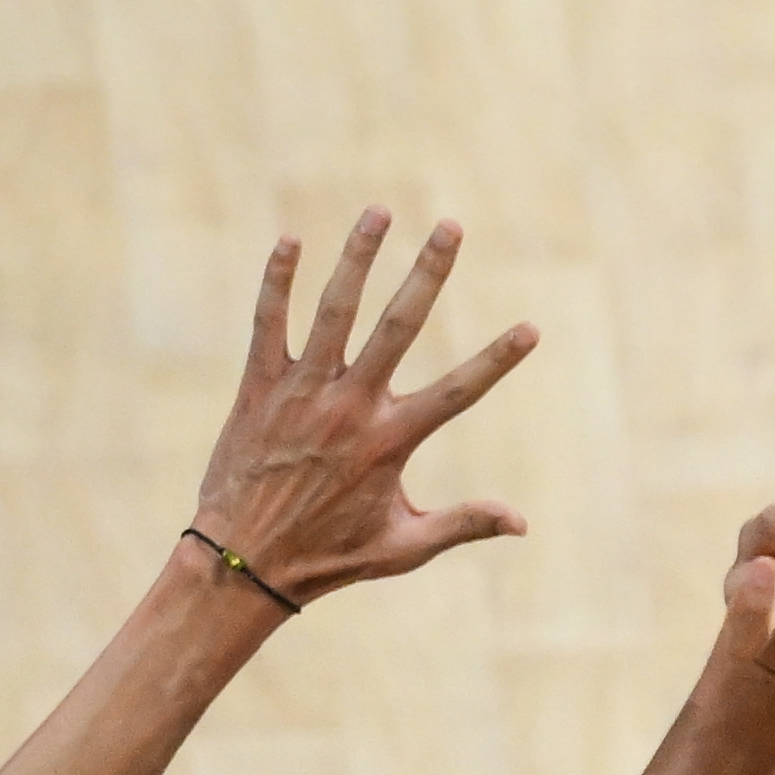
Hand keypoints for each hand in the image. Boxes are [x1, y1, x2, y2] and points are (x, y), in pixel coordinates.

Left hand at [191, 214, 536, 602]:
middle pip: (398, 327)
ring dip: (358, 257)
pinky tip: (291, 240)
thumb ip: (462, 524)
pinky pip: (268, 322)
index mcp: (390, 443)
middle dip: (427, 272)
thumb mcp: (404, 549)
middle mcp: (349, 407)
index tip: (530, 327)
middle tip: (451, 227)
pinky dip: (278, 281)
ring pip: (335, 310)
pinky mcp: (258, 387)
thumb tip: (521, 522)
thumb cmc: (329, 557)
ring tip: (379, 212)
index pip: (457, 392)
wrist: (243, 562)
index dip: (497, 359)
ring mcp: (302, 392)